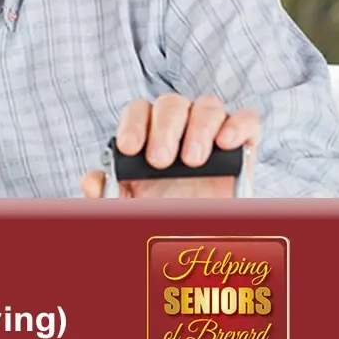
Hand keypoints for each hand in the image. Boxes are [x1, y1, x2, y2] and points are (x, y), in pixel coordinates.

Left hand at [81, 94, 257, 197]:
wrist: (197, 235)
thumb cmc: (161, 212)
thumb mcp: (130, 206)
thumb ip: (108, 192)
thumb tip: (92, 181)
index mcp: (148, 134)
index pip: (138, 111)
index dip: (132, 124)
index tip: (129, 148)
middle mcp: (179, 127)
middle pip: (171, 103)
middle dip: (164, 129)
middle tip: (159, 161)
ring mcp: (212, 132)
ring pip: (208, 106)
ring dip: (199, 129)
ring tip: (193, 161)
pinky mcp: (243, 143)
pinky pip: (246, 119)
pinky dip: (238, 124)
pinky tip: (226, 143)